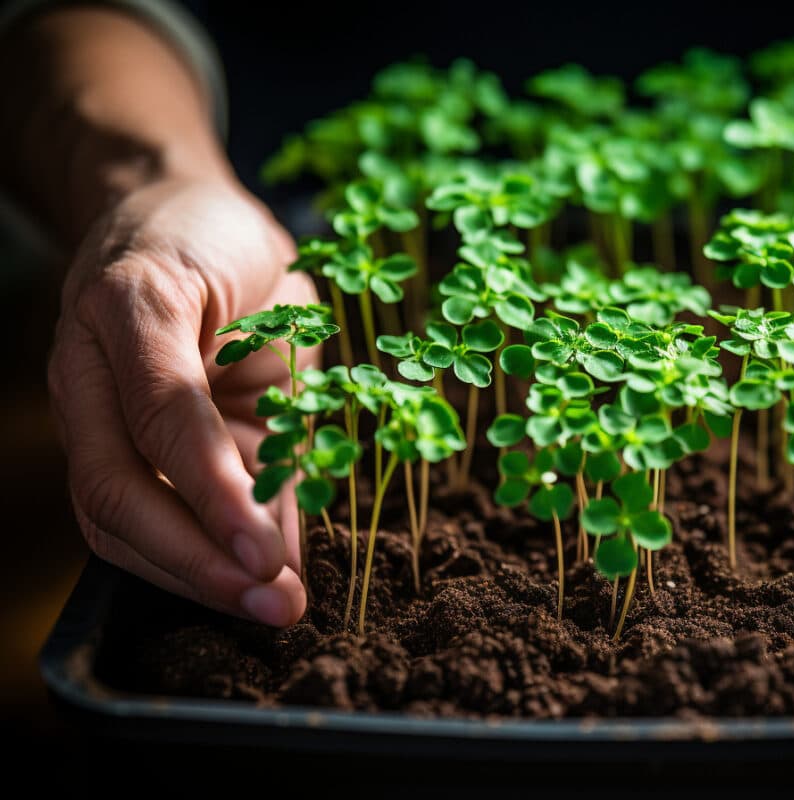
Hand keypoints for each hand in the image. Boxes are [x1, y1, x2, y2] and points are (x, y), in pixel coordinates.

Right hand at [48, 177, 315, 625]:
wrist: (168, 212)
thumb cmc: (216, 245)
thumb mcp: (269, 298)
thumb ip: (281, 400)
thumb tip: (291, 527)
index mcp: (127, 316)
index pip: (162, 421)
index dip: (213, 492)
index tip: (266, 555)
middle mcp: (93, 375)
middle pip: (117, 492)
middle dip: (195, 561)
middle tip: (273, 605)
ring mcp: (93, 412)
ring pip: (116, 518)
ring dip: (191, 575)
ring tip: (271, 609)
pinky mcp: (116, 437)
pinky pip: (146, 507)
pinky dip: (199, 550)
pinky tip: (254, 578)